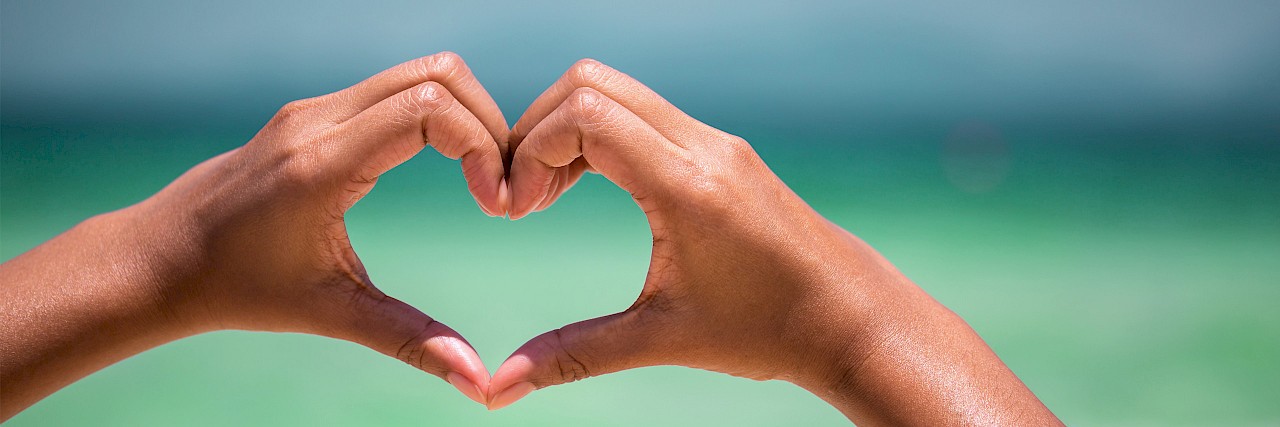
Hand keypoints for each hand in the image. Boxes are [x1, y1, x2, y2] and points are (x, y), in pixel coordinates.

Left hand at [0, 52, 506, 416]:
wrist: (160, 259)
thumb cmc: (238, 289)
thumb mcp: (330, 313)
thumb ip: (410, 339)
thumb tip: (478, 383)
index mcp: (322, 162)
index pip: (430, 109)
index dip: (481, 146)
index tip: (493, 203)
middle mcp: (318, 119)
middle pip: (438, 74)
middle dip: (488, 123)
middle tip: (500, 184)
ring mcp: (315, 108)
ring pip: (421, 73)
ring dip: (467, 116)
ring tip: (482, 176)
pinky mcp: (316, 113)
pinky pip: (396, 89)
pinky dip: (439, 117)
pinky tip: (447, 167)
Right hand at [487, 59, 1059, 424]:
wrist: (851, 318)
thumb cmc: (768, 331)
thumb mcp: (662, 339)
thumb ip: (574, 354)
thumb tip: (497, 390)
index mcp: (688, 184)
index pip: (586, 115)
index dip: (530, 150)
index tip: (516, 209)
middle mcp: (704, 146)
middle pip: (591, 83)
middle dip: (537, 129)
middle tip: (522, 195)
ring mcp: (716, 142)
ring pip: (619, 91)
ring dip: (569, 130)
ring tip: (547, 195)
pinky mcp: (722, 150)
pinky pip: (645, 113)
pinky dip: (602, 135)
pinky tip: (589, 187)